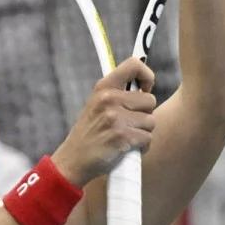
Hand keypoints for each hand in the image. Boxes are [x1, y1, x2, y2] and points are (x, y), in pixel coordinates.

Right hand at [52, 57, 156, 185]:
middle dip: (145, 114)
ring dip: (143, 132)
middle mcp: (109, 99)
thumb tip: (146, 86)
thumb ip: (118, 93)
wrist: (74, 159)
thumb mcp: (98, 104)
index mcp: (104, 87)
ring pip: (151, 121)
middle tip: (128, 123)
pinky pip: (148, 138)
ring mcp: (115, 118)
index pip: (134, 65)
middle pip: (150, 100)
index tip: (145, 89)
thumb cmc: (91, 131)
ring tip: (125, 137)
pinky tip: (126, 148)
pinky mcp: (122, 137)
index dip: (147, 76)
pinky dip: (142, 146)